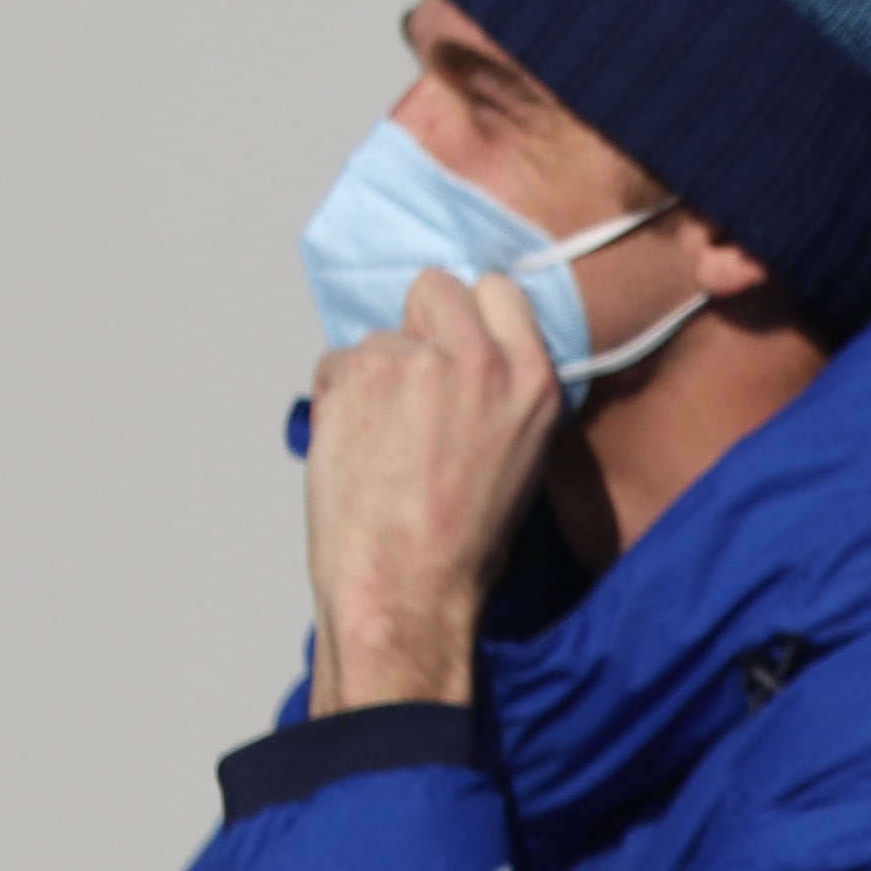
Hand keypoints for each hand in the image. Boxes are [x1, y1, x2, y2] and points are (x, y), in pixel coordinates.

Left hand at [304, 271, 560, 713]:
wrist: (407, 583)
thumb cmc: (464, 539)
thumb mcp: (523, 454)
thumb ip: (502, 389)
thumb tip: (460, 350)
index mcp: (533, 380)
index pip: (497, 290)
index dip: (469, 315)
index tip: (456, 344)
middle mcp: (479, 359)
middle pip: (435, 287)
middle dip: (418, 322)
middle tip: (411, 383)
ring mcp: (414, 360)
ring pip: (379, 336)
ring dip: (373, 375)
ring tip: (383, 440)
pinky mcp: (357, 373)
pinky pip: (336, 362)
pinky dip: (338, 397)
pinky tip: (355, 446)